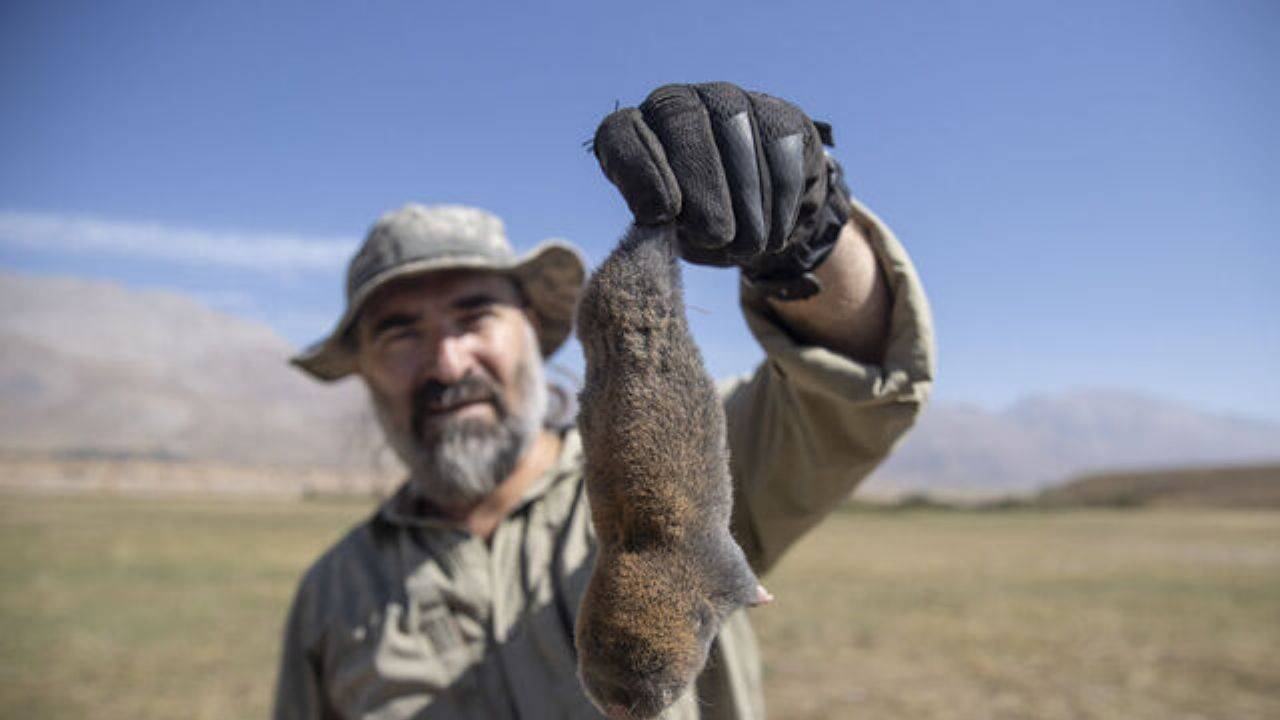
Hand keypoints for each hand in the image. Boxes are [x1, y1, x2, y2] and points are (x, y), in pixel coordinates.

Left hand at [593, 82, 847, 297]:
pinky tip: (773, 235)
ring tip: (747, 246)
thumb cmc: (700, 225)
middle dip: (702, 185)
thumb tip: (662, 214)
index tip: (660, 215)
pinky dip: (778, 199)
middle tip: (714, 237)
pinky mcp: (779, 116)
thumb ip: (659, 222)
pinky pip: (780, 149)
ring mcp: (730, 102)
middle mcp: (677, 103)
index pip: (620, 133)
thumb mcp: (671, 231)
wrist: (761, 220)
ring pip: (737, 136)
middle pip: (682, 121)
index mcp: (636, 132)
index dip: (638, 170)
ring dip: (745, 202)